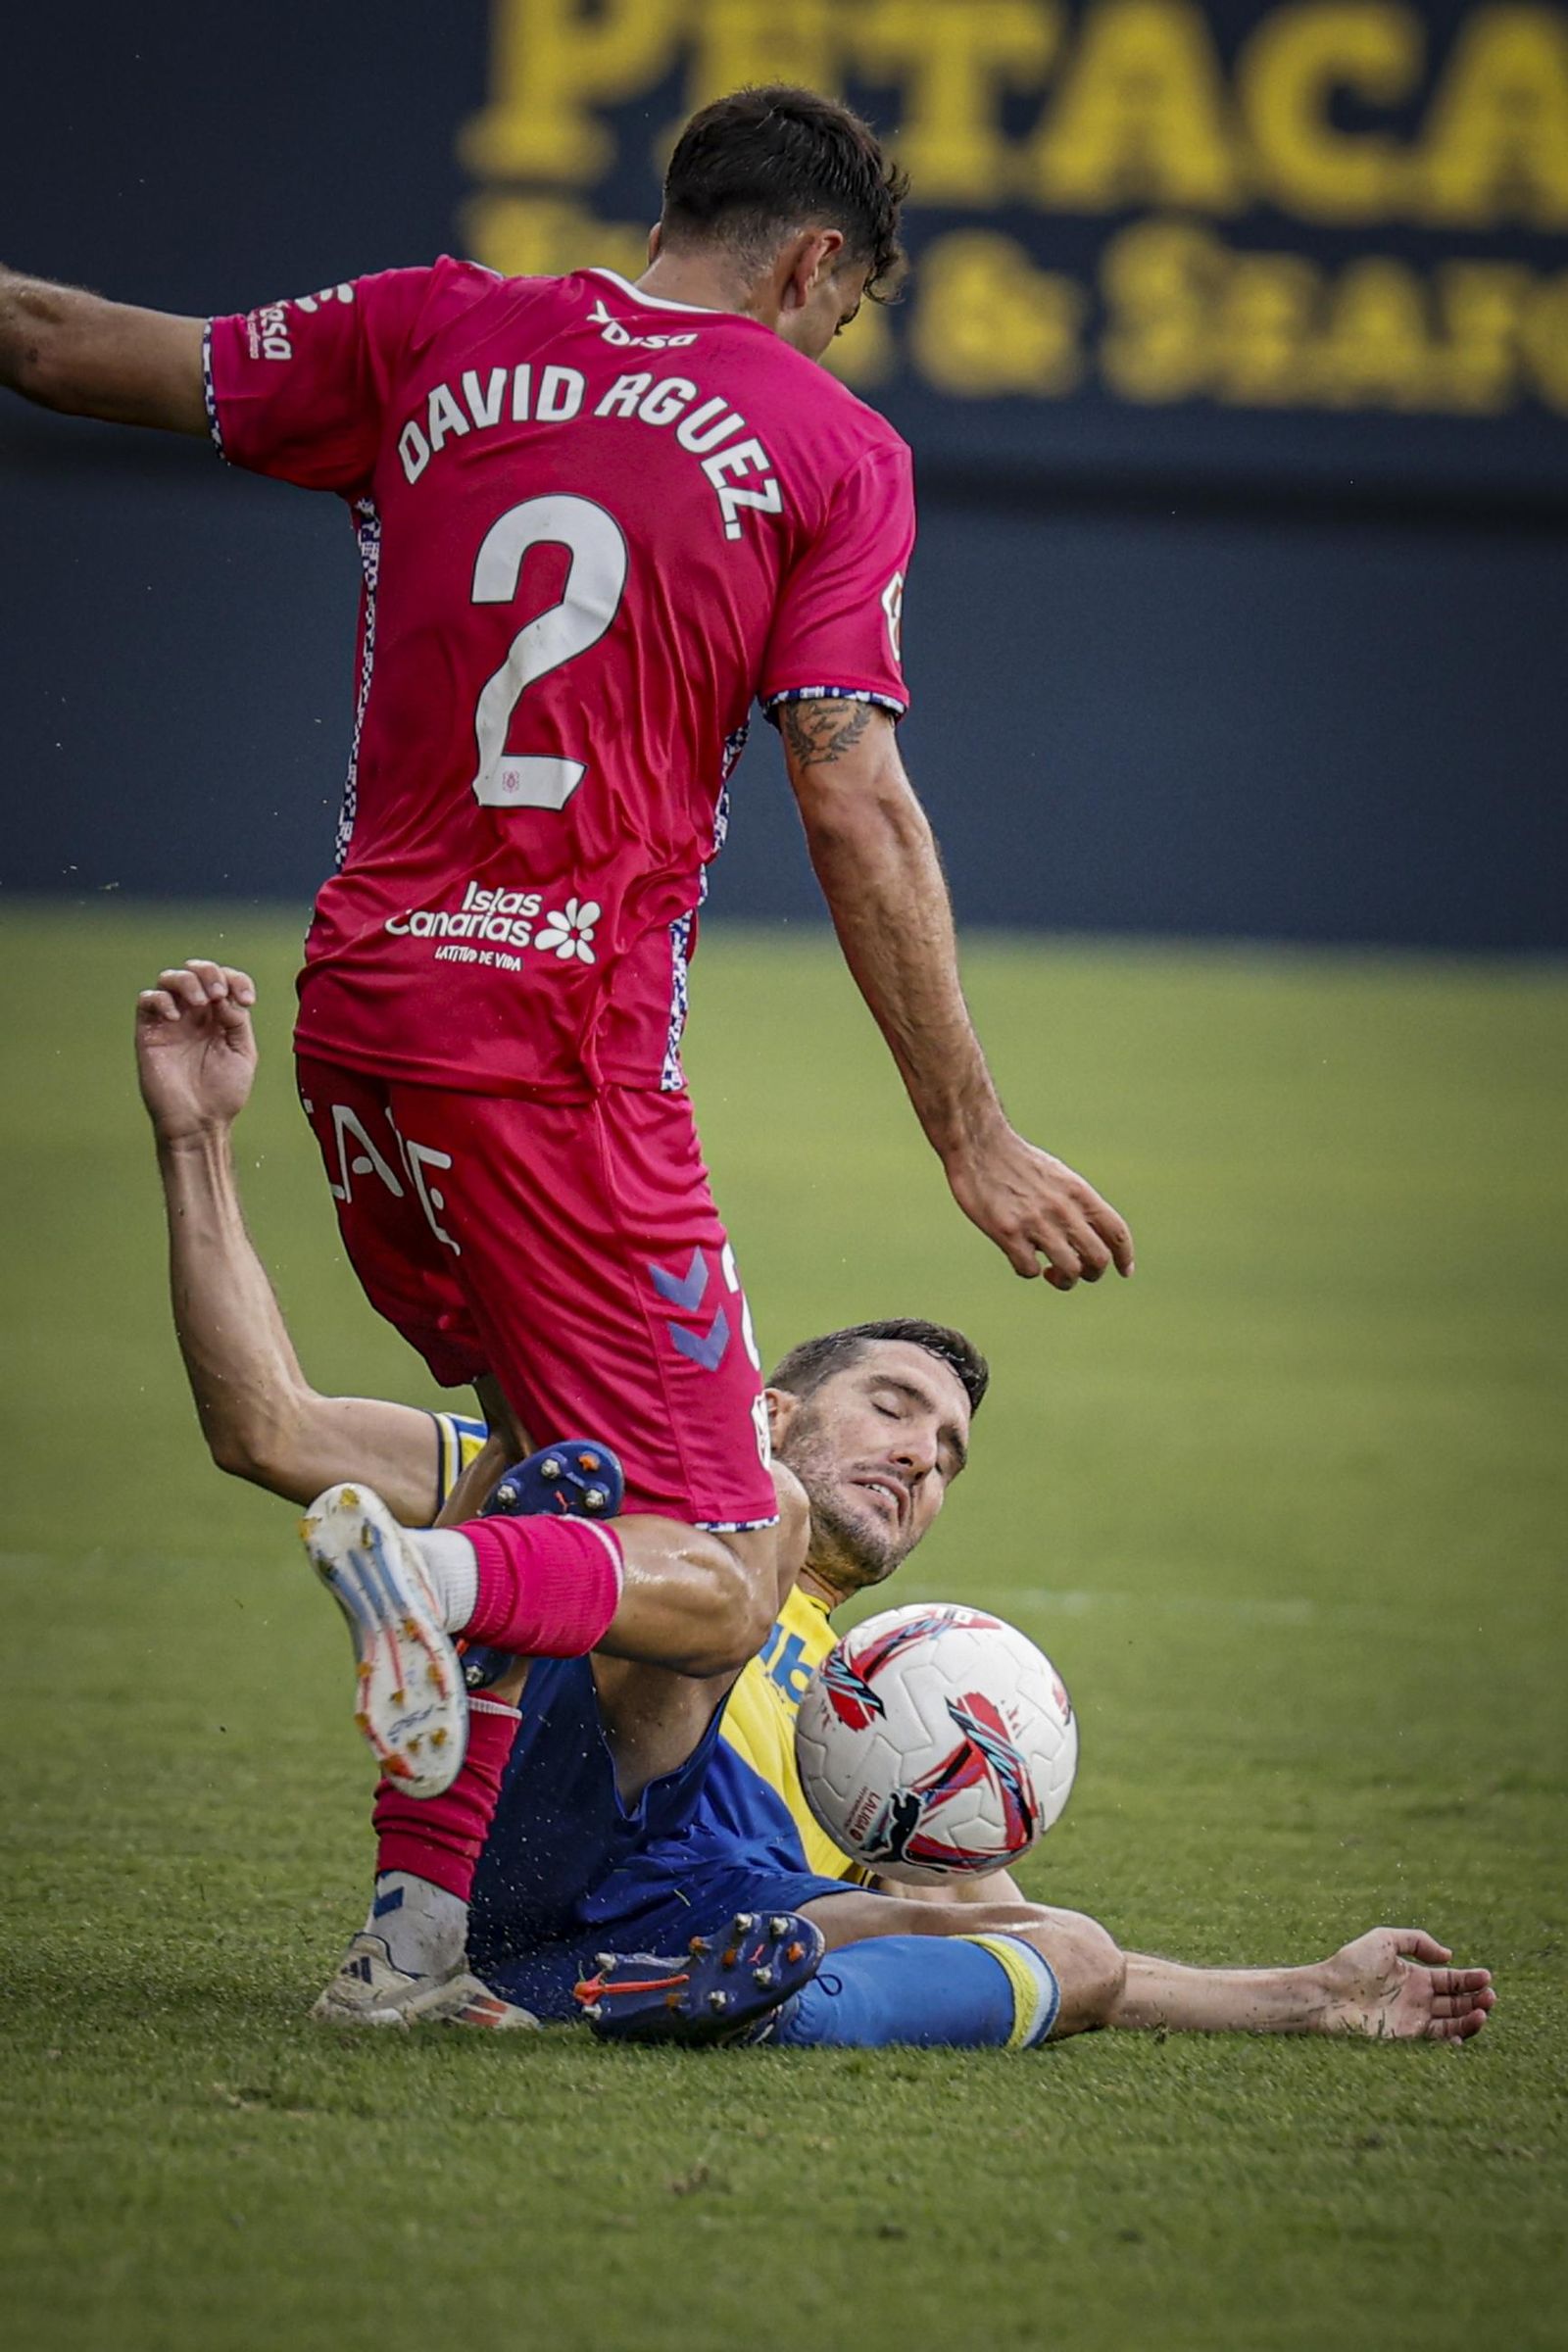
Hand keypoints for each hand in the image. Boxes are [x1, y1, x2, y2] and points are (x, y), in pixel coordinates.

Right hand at [135, 960, 257, 1143]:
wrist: (199, 1122)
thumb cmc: (223, 1093)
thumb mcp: (243, 1053)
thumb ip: (237, 1021)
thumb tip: (226, 997)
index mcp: (220, 1017)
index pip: (226, 980)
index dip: (236, 979)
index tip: (246, 999)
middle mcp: (195, 1014)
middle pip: (196, 971)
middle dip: (209, 972)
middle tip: (218, 993)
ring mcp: (172, 1021)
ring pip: (170, 978)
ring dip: (187, 981)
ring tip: (200, 1001)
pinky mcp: (150, 1032)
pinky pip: (147, 1000)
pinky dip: (161, 999)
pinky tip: (177, 1016)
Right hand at [946, 1126, 1133, 1290]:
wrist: (980, 1145)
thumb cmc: (1018, 1161)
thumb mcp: (1059, 1176)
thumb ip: (1076, 1203)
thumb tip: (1089, 1233)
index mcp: (1079, 1193)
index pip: (1116, 1232)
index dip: (1125, 1257)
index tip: (1124, 1271)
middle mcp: (1063, 1209)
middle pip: (1098, 1259)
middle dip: (1092, 1274)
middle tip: (1077, 1271)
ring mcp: (1036, 1222)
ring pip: (1070, 1271)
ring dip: (1064, 1281)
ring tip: (1050, 1272)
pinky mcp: (1007, 1233)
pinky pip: (1028, 1270)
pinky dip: (1028, 1271)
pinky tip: (1020, 1256)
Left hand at [1315, 1927, 1494, 2041]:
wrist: (1326, 1994)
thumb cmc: (1350, 1964)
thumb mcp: (1383, 1940)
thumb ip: (1417, 1941)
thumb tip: (1449, 1956)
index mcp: (1414, 1976)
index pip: (1451, 1980)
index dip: (1471, 1980)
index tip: (1487, 1977)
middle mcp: (1417, 1999)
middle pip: (1456, 2003)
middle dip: (1477, 2000)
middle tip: (1490, 1996)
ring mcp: (1412, 2019)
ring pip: (1452, 2023)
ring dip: (1470, 2019)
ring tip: (1483, 2012)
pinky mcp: (1405, 2038)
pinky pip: (1435, 2041)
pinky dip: (1453, 2039)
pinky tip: (1462, 2033)